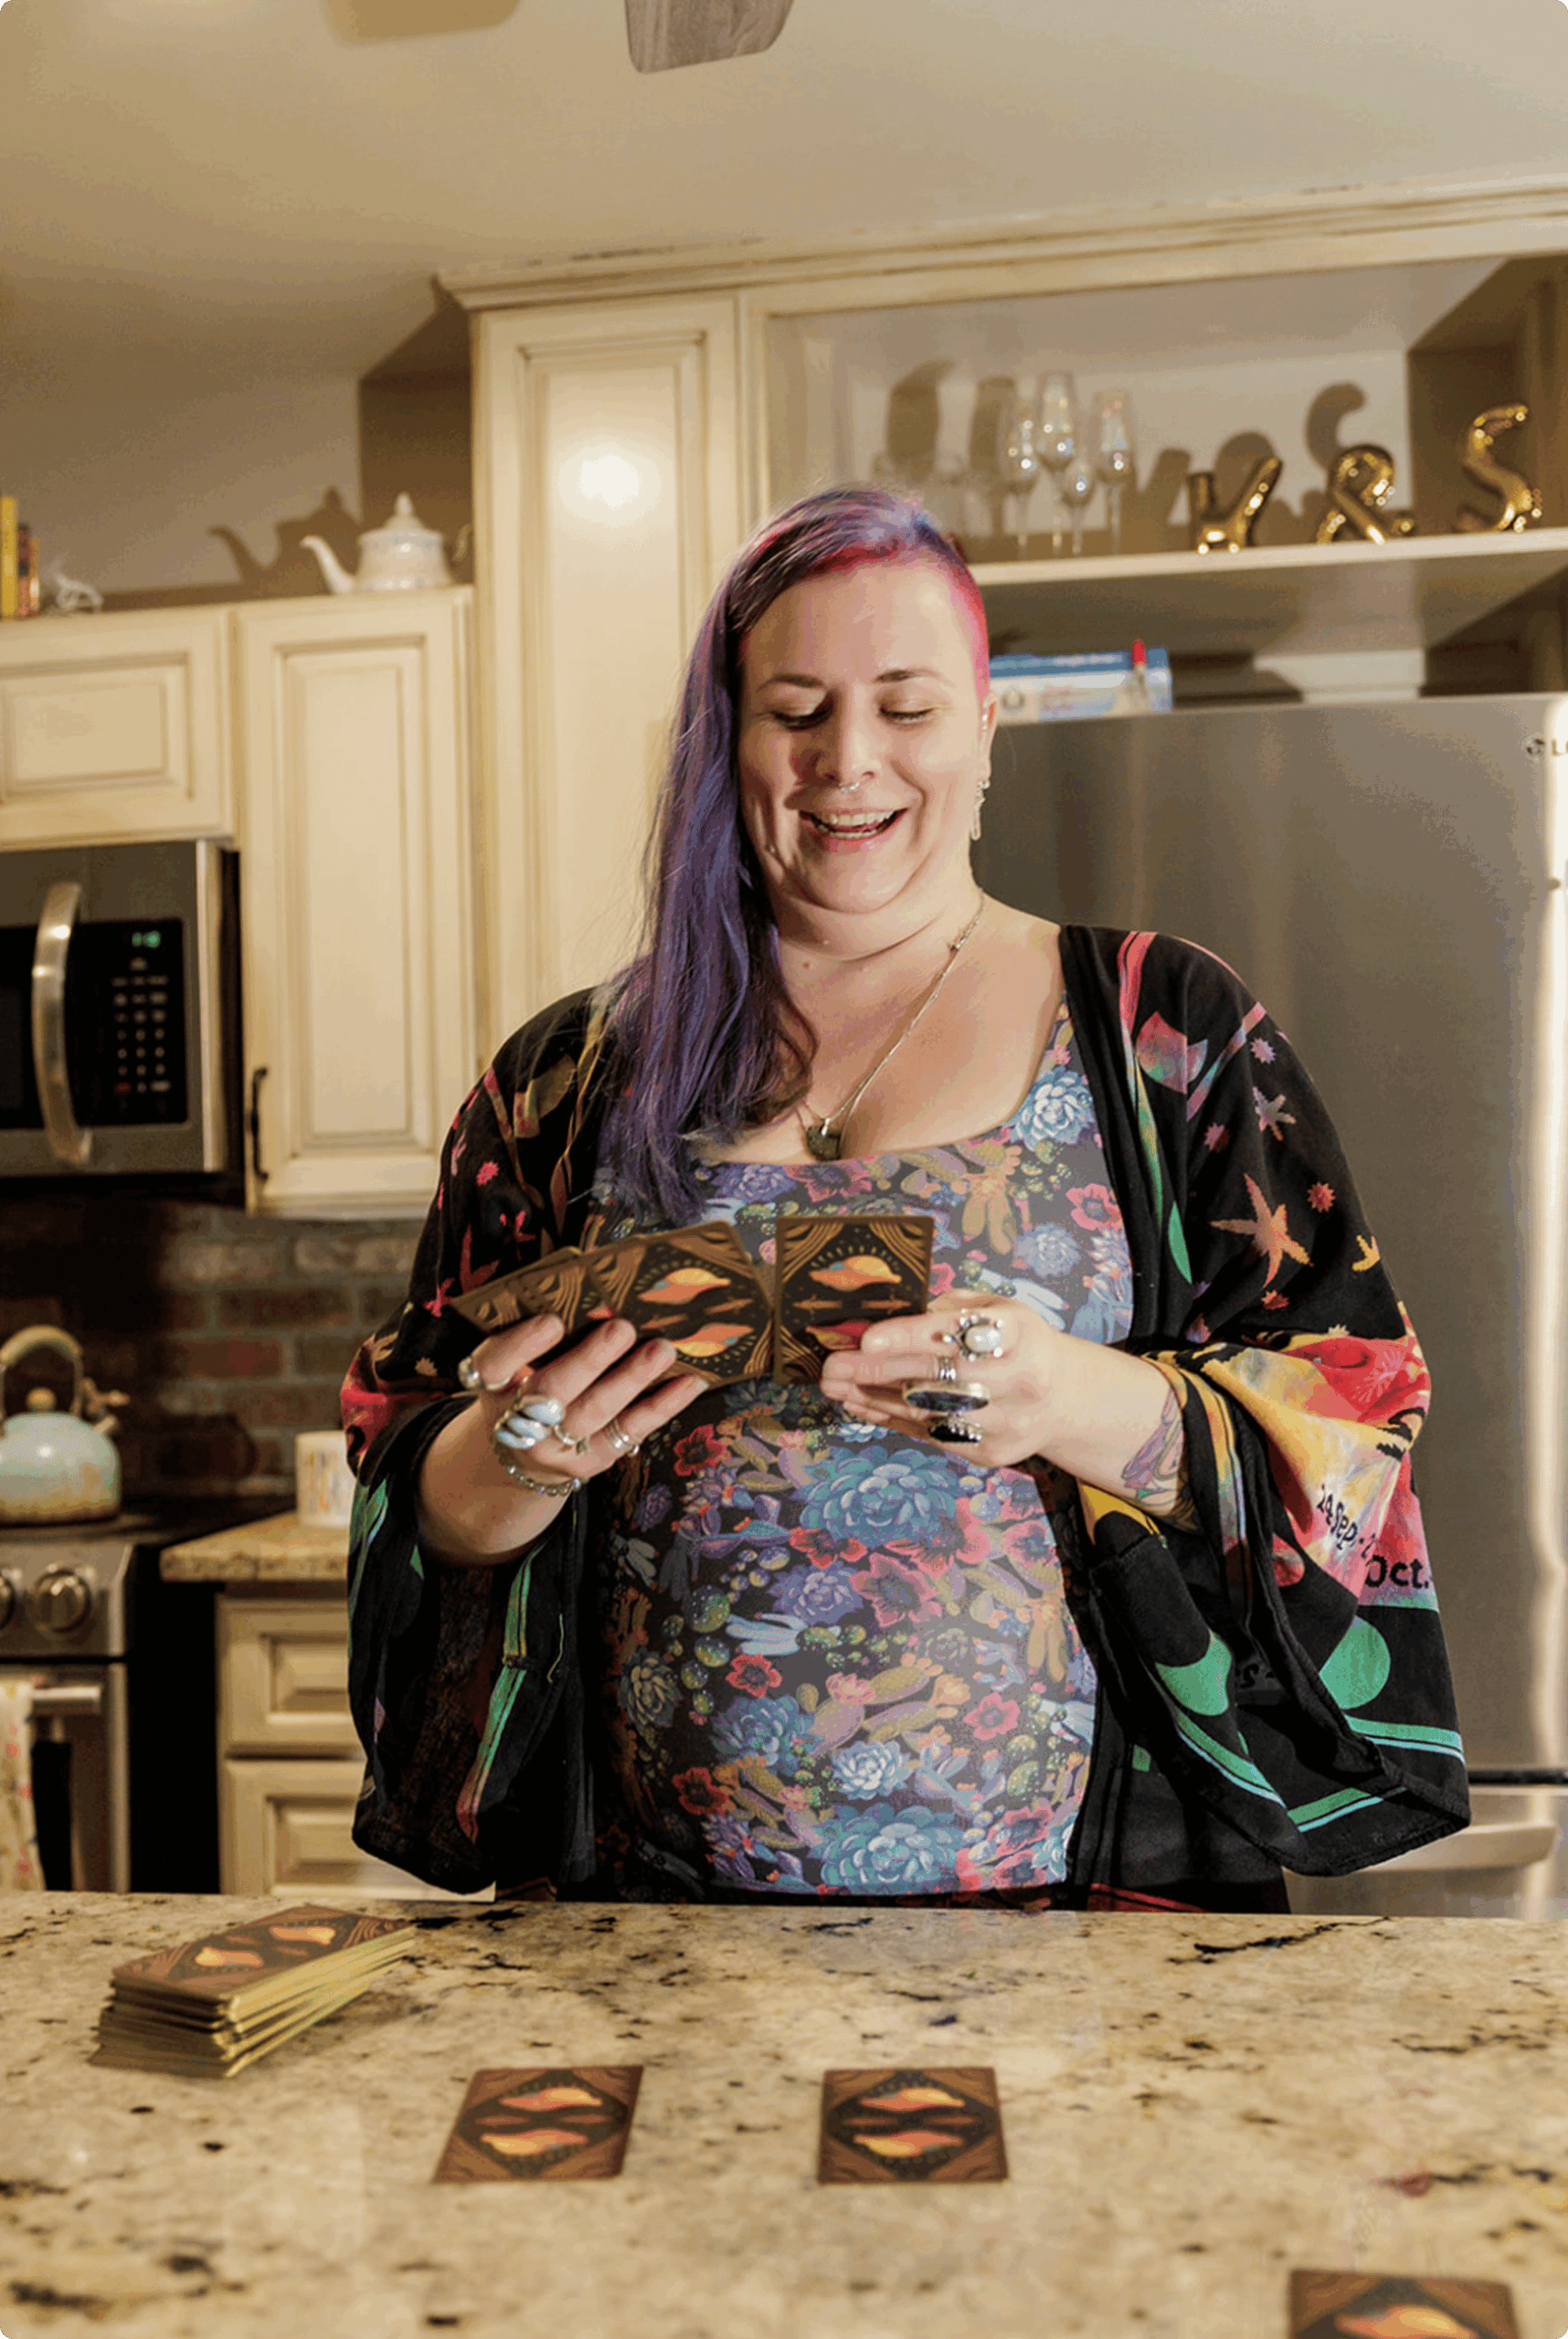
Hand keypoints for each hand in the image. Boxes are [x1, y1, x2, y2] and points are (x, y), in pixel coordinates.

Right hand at [419, 1312, 705, 1562]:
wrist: (525, 1458)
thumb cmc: (527, 1389)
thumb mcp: (515, 1367)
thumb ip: (539, 1336)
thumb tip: (595, 1295)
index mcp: (493, 1386)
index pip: (494, 1366)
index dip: (521, 1345)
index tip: (552, 1320)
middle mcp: (518, 1421)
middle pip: (551, 1392)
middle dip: (589, 1360)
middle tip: (622, 1328)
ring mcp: (556, 1448)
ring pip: (596, 1411)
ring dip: (632, 1378)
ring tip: (662, 1349)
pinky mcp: (593, 1460)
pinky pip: (631, 1431)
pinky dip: (663, 1406)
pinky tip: (688, 1382)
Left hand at [819, 1287, 1188, 1513]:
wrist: (1063, 1398)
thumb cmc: (1014, 1342)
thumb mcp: (994, 1310)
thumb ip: (945, 1310)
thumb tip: (881, 1314)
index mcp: (1020, 1332)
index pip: (958, 1333)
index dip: (910, 1335)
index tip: (867, 1337)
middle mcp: (1020, 1379)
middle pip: (938, 1376)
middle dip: (878, 1370)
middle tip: (832, 1365)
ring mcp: (1008, 1421)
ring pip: (928, 1411)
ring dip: (874, 1397)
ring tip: (835, 1385)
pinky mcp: (992, 1453)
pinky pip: (930, 1435)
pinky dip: (890, 1419)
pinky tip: (860, 1404)